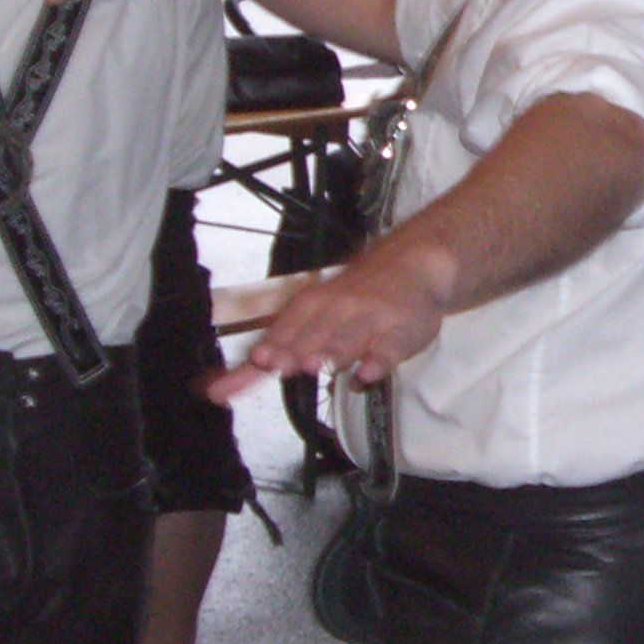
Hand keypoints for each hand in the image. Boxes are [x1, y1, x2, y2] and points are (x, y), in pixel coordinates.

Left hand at [208, 238, 446, 399]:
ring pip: (347, 341)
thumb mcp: (318, 308)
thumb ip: (281, 344)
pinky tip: (368, 374)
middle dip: (293, 352)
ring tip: (315, 367)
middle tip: (274, 366)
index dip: (270, 346)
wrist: (414, 263)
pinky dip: (378, 361)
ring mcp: (370, 320)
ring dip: (331, 353)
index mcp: (312, 304)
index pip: (284, 329)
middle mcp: (337, 309)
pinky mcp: (400, 332)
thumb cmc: (355, 295)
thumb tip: (229, 380)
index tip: (256, 360)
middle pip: (311, 337)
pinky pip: (388, 349)